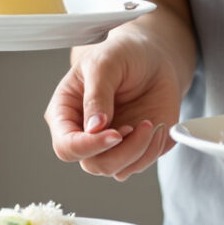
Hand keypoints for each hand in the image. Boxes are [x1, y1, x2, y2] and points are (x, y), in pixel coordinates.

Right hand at [47, 21, 187, 180]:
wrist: (154, 58)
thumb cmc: (123, 55)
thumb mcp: (105, 64)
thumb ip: (96, 95)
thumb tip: (94, 128)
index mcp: (66, 113)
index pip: (66, 145)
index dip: (88, 146)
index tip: (115, 133)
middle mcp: (85, 134)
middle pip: (93, 164)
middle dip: (121, 151)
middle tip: (141, 125)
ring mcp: (110, 144)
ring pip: (117, 170)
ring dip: (140, 151)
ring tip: (150, 123)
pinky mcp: (133, 148)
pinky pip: (140, 165)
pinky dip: (152, 150)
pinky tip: (157, 127)